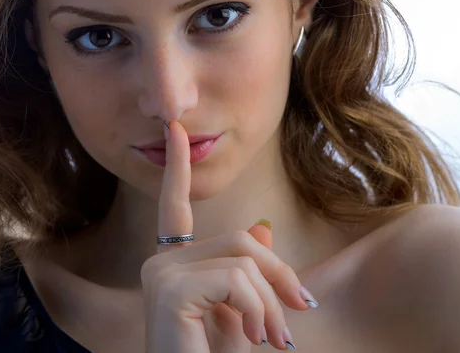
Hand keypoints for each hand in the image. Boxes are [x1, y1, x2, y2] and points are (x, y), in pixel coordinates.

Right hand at [141, 120, 312, 351]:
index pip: (176, 206)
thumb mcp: (245, 315)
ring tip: (275, 339)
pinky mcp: (169, 288)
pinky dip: (259, 309)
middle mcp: (161, 263)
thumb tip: (262, 228)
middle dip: (280, 275)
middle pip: (240, 239)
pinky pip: (237, 279)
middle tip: (298, 312)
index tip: (175, 128)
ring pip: (244, 257)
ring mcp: (160, 274)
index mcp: (176, 266)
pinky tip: (254, 340)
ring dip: (271, 302)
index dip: (179, 167)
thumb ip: (249, 273)